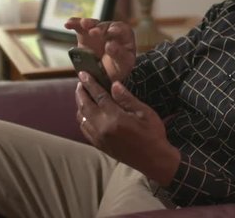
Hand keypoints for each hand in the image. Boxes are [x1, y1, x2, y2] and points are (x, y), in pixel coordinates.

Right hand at [65, 17, 135, 82]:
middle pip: (105, 26)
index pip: (121, 29)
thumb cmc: (118, 66)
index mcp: (125, 35)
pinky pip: (79, 27)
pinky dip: (74, 24)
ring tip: (83, 24)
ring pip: (93, 24)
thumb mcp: (123, 63)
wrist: (105, 72)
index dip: (116, 31)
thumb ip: (119, 55)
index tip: (110, 36)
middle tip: (94, 32)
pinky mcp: (84, 34)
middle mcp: (111, 30)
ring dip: (88, 23)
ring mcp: (97, 31)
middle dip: (100, 29)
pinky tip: (68, 24)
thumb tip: (109, 45)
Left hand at [75, 72, 179, 186]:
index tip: (83, 73)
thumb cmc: (153, 134)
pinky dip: (82, 119)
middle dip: (81, 92)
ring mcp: (99, 138)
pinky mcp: (99, 146)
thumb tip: (114, 84)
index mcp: (115, 118)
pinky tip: (86, 113)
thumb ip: (127, 98)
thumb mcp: (144, 113)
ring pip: (82, 119)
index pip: (98, 96)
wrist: (154, 160)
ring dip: (80, 105)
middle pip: (85, 106)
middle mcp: (103, 128)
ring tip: (82, 95)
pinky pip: (84, 130)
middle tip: (81, 82)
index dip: (90, 83)